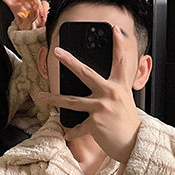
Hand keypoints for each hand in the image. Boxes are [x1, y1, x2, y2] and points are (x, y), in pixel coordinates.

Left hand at [0, 0, 47, 30]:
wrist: (39, 34)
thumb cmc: (29, 32)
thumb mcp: (26, 27)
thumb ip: (30, 17)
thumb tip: (36, 8)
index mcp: (14, 6)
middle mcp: (22, 0)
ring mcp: (31, 0)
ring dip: (37, 5)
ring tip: (39, 18)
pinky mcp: (41, 2)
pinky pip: (44, 3)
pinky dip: (44, 10)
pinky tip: (43, 16)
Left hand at [37, 25, 141, 163]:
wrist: (134, 144)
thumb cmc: (127, 123)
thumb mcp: (124, 101)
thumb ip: (112, 90)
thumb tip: (96, 86)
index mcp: (119, 86)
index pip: (120, 61)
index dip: (118, 44)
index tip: (115, 30)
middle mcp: (110, 93)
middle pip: (86, 73)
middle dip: (69, 61)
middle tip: (57, 51)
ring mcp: (102, 107)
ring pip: (72, 100)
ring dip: (54, 98)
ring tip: (41, 95)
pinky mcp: (95, 122)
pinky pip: (78, 127)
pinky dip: (73, 132)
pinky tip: (67, 134)